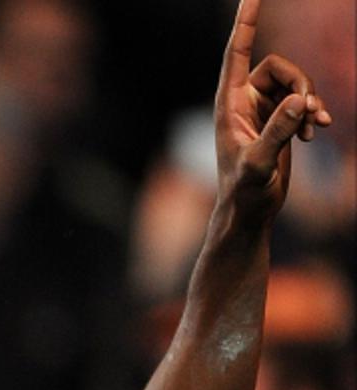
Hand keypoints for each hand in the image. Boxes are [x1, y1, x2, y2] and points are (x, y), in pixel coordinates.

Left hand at [214, 0, 330, 218]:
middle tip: (311, 113)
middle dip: (302, 85)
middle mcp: (242, 101)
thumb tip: (300, 101)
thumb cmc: (244, 192)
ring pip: (295, 83)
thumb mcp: (260, 163)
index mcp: (228, 104)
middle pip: (281, 67)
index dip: (246, 22)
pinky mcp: (276, 121)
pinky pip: (302, 100)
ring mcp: (261, 110)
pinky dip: (313, 112)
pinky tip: (317, 132)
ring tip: (313, 130)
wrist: (250, 211)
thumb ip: (278, 132)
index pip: (236, 52)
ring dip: (310, 102)